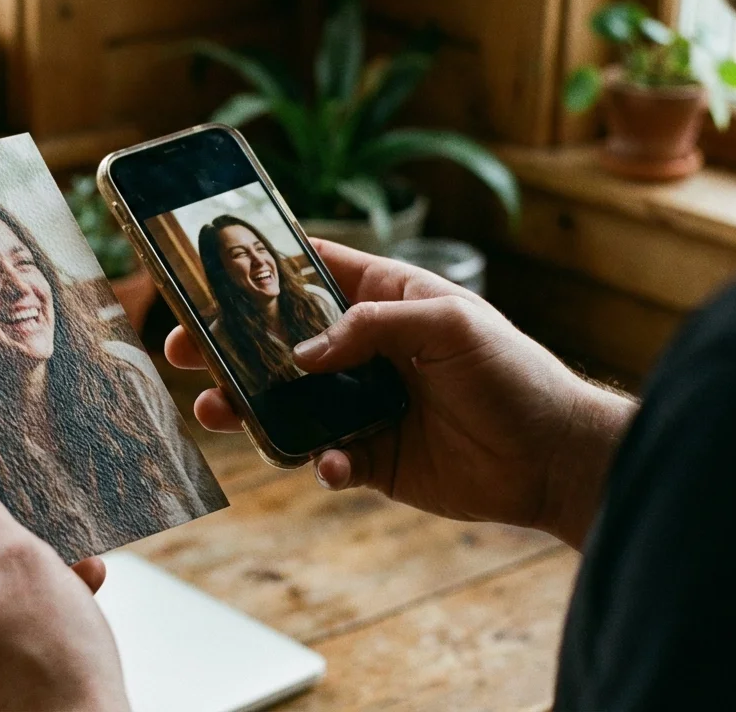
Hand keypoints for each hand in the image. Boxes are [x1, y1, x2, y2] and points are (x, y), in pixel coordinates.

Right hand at [166, 240, 637, 547]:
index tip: (202, 272)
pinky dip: (317, 463)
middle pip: (279, 341)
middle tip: (181, 350)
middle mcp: (365, 349)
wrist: (553, 458)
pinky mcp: (371, 457)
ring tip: (217, 412)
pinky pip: (323, 457)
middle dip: (227, 345)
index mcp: (383, 299)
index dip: (257, 269)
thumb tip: (302, 355)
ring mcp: (364, 404)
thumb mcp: (448, 323)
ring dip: (248, 407)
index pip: (309, 272)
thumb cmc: (512, 372)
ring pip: (286, 402)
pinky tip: (330, 465)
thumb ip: (372, 326)